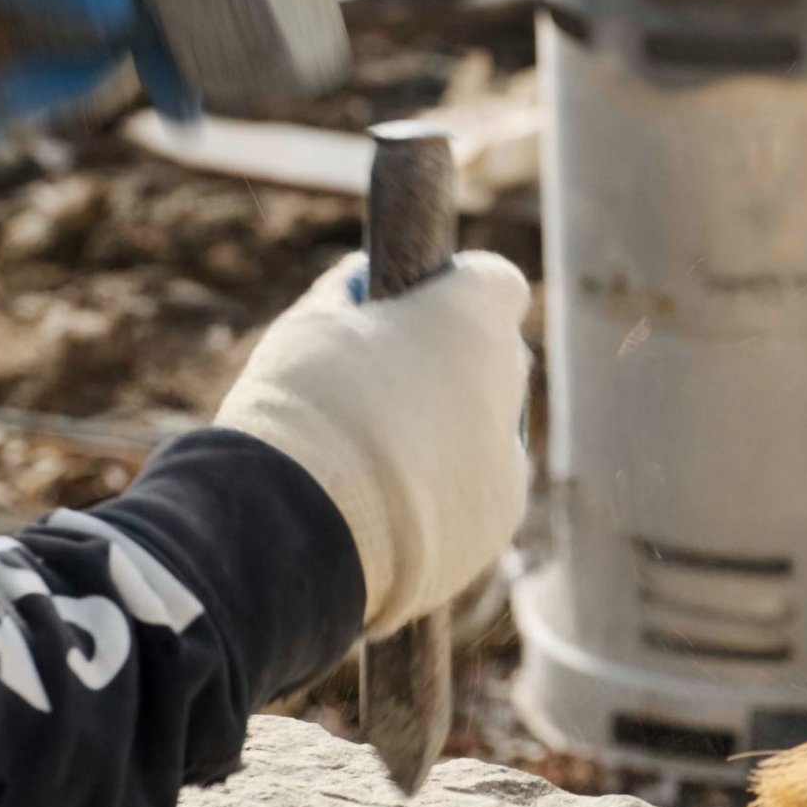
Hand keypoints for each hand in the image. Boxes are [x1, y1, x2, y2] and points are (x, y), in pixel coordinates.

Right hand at [215, 252, 531, 635]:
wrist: (295, 526)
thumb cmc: (299, 407)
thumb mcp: (311, 324)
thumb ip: (351, 293)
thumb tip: (362, 280)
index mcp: (471, 318)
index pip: (495, 281)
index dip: (456, 290)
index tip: (416, 308)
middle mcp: (507, 382)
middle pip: (498, 358)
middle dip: (456, 365)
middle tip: (388, 386)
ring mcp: (510, 457)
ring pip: (493, 430)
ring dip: (454, 433)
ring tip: (380, 458)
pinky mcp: (499, 520)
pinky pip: (483, 492)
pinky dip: (450, 494)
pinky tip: (392, 507)